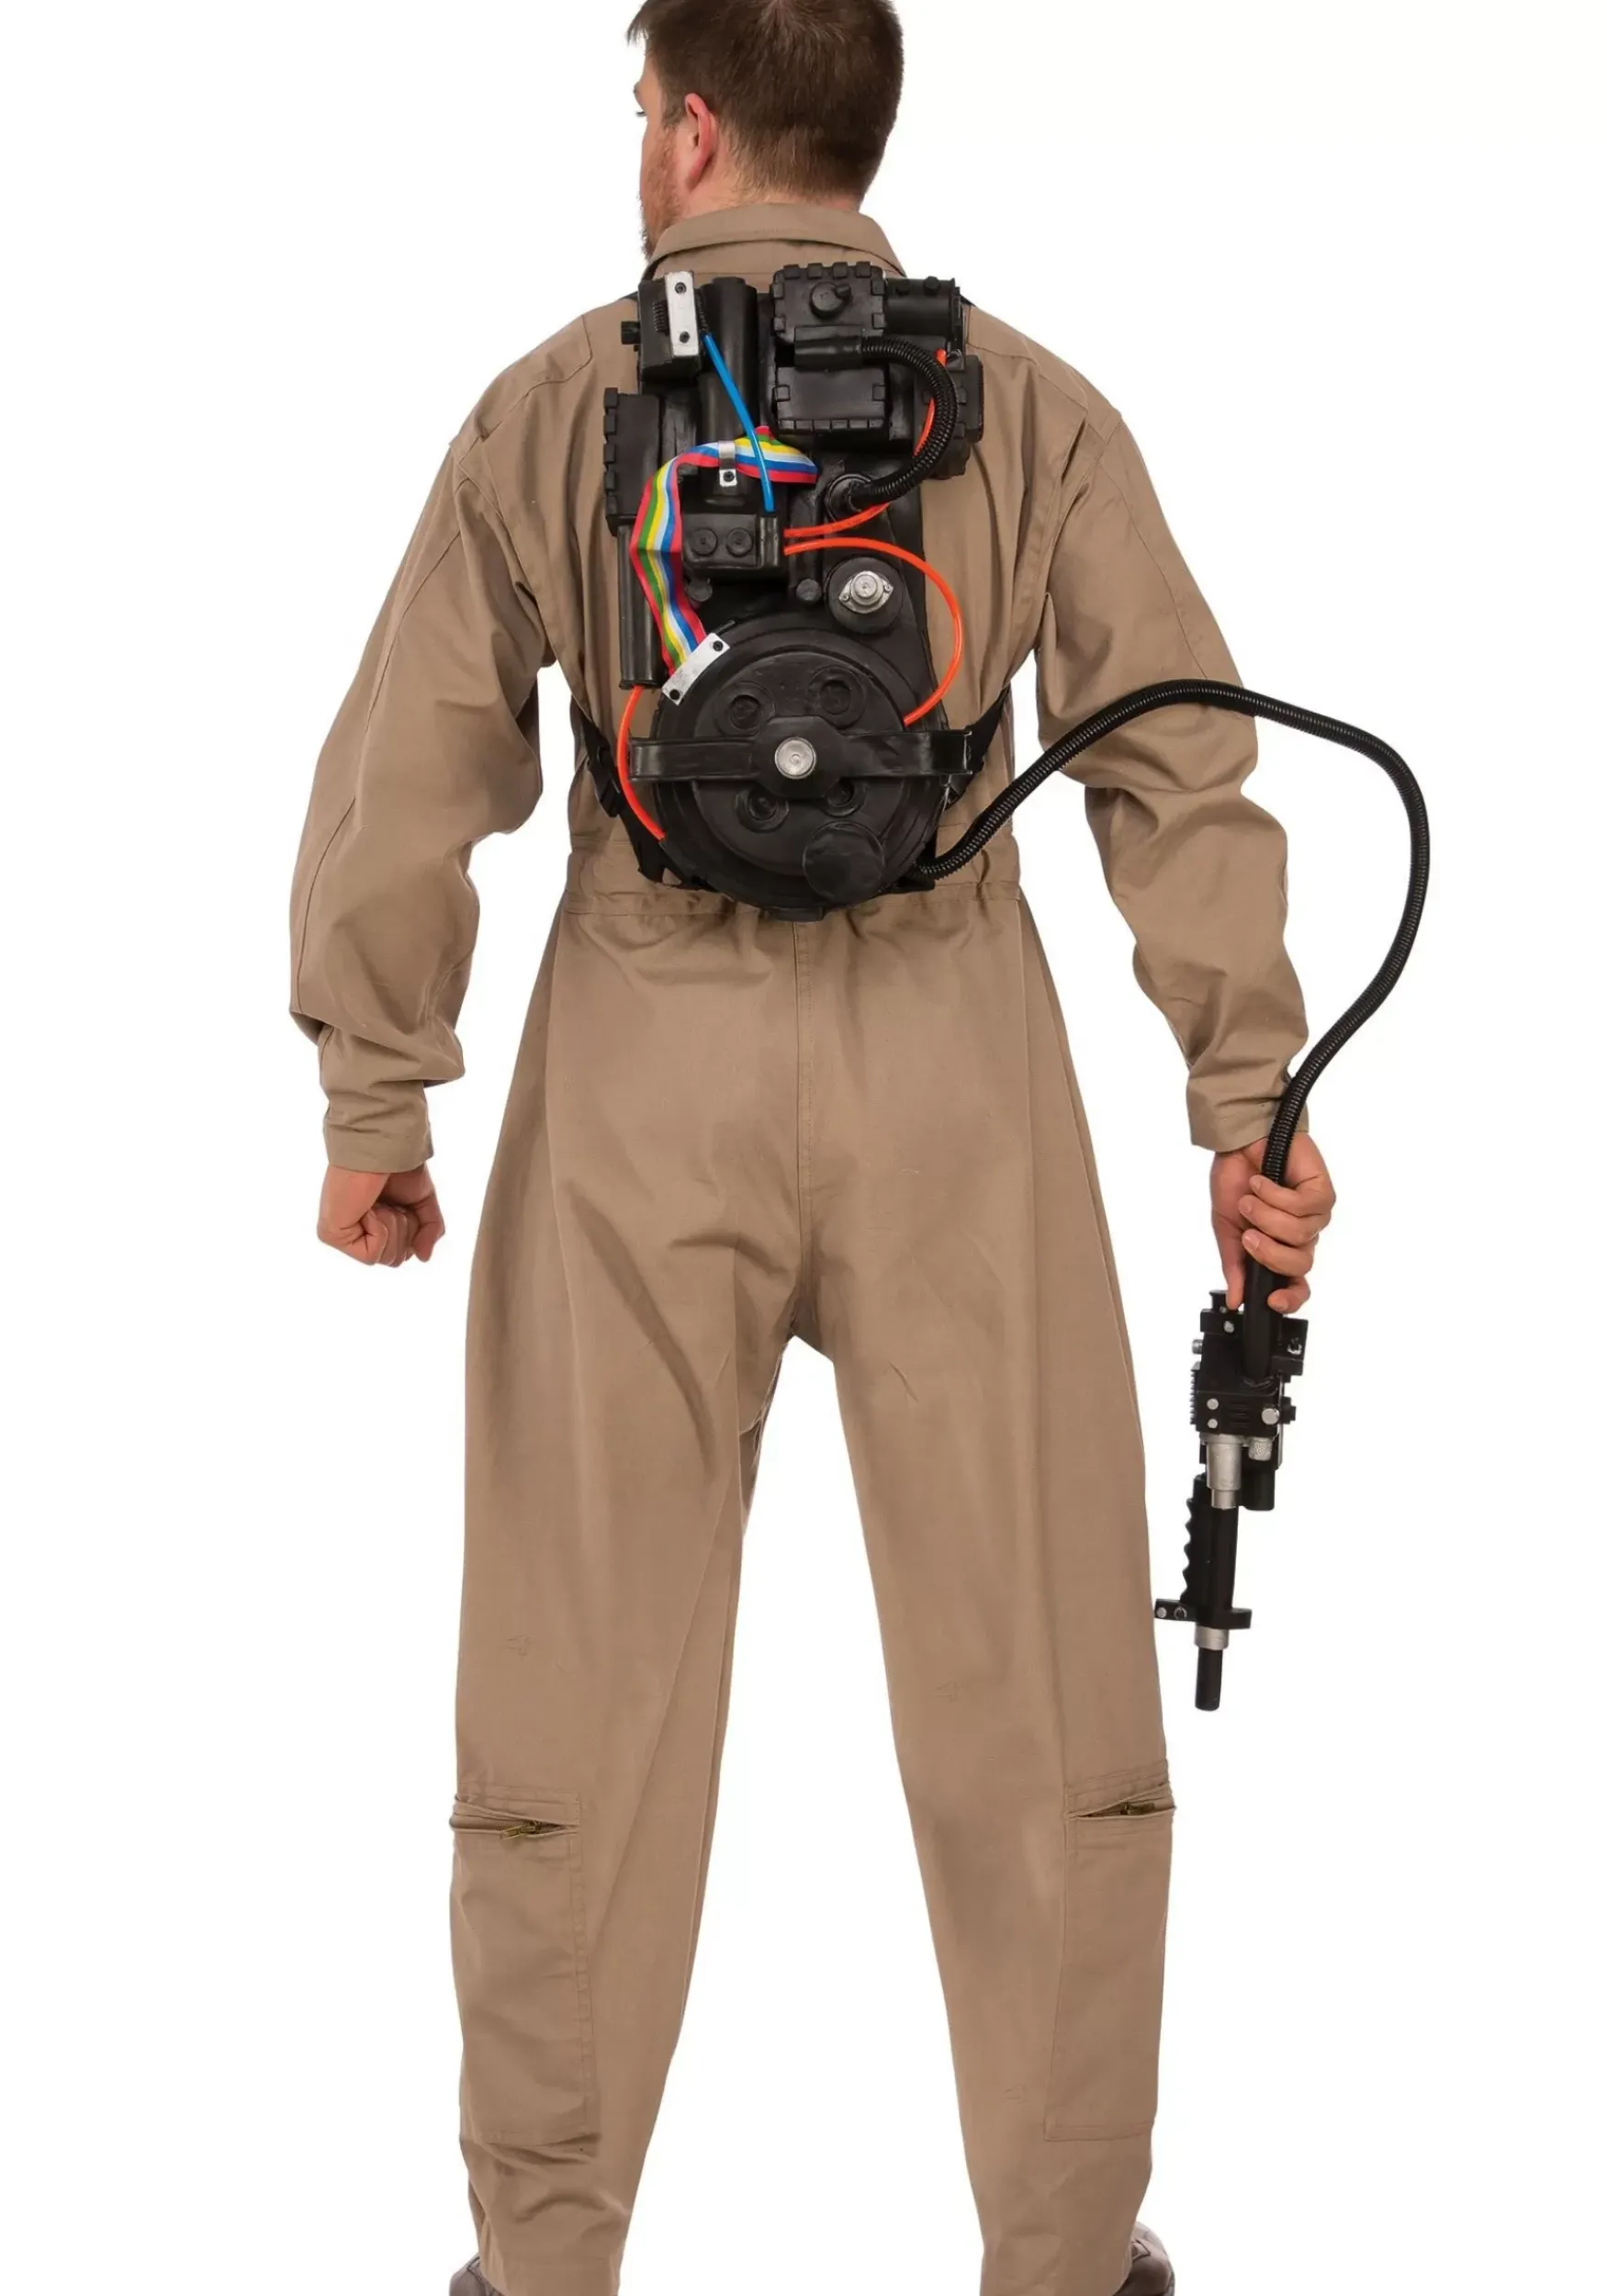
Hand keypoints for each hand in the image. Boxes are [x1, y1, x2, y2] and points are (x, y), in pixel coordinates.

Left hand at [317, 1165, 444, 1267]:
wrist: (382, 1149)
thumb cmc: (399, 1167)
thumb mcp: (423, 1202)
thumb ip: (430, 1231)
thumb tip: (423, 1258)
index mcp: (375, 1224)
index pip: (403, 1252)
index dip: (414, 1229)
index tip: (403, 1202)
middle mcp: (356, 1231)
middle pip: (396, 1259)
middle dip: (405, 1229)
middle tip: (391, 1202)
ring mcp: (342, 1234)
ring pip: (387, 1259)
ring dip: (393, 1226)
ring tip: (378, 1202)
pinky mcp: (331, 1234)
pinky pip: (371, 1255)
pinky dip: (380, 1229)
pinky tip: (367, 1208)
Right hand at [1210, 1134, 1334, 1313]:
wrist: (1237, 1143)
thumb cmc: (1234, 1180)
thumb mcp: (1226, 1228)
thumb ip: (1234, 1264)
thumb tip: (1236, 1300)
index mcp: (1279, 1249)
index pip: (1296, 1286)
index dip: (1290, 1298)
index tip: (1272, 1300)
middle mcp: (1301, 1236)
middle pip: (1299, 1264)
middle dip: (1269, 1251)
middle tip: (1249, 1234)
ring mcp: (1315, 1215)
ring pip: (1298, 1234)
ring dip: (1265, 1214)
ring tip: (1250, 1197)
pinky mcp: (1322, 1192)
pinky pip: (1302, 1207)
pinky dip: (1274, 1195)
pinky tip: (1262, 1182)